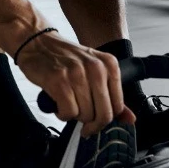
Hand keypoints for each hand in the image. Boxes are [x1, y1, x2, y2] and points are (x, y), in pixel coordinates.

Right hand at [16, 31, 135, 136]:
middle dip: (91, 124)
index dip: (106, 119)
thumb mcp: (94, 70)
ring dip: (74, 116)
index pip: (117, 106)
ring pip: (85, 115)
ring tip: (68, 102)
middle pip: (103, 114)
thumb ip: (112, 95)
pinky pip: (68, 113)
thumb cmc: (66, 59)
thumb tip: (130, 119)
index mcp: (109, 64)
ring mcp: (78, 73)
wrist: (38, 43)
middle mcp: (96, 68)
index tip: (96, 122)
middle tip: (82, 122)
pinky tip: (59, 103)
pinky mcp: (59, 81)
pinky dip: (62, 114)